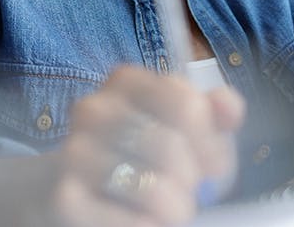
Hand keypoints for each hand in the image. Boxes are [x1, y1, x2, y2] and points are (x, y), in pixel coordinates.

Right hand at [50, 66, 244, 226]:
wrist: (80, 194)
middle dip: (191, 179)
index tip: (211, 164)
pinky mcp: (64, 198)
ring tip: (171, 209)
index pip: (187, 105)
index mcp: (125, 81)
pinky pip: (131, 222)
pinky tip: (147, 222)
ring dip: (175, 208)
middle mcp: (93, 109)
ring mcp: (74, 153)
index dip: (209, 142)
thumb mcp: (186, 132)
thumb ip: (212, 115)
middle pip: (171, 147)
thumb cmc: (144, 159)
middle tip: (188, 191)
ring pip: (153, 187)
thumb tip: (229, 107)